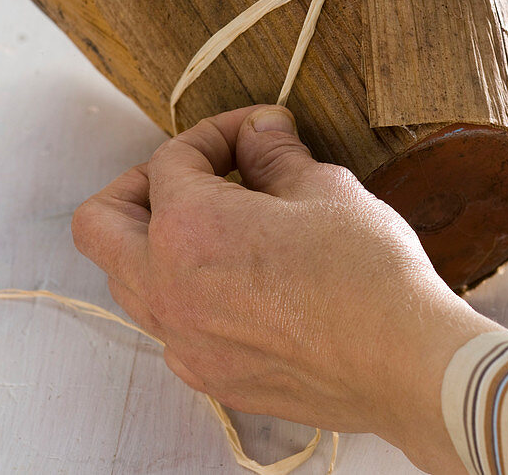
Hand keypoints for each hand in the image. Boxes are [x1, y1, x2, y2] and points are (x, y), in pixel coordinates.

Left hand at [71, 104, 496, 473]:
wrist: (405, 362)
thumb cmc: (366, 273)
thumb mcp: (322, 187)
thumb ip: (272, 153)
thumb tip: (258, 129)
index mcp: (187, 229)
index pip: (168, 159)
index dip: (212, 133)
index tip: (253, 132)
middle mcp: (167, 289)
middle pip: (102, 224)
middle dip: (141, 185)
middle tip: (198, 173)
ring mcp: (185, 342)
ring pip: (129, 279)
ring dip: (158, 241)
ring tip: (222, 223)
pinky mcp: (212, 377)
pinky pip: (169, 324)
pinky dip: (186, 289)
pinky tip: (243, 277)